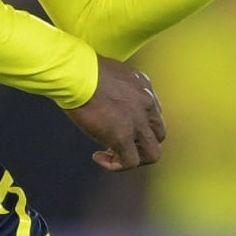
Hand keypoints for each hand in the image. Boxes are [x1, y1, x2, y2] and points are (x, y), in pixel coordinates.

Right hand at [64, 57, 167, 171]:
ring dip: (135, 158)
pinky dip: (116, 165)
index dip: (139, 125)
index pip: (154, 114)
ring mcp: (138, 122)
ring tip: (113, 154)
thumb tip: (109, 98)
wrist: (78, 73)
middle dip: (140, 143)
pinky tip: (99, 157)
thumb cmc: (84, 70)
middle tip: (118, 142)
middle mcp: (147, 105)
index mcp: (145, 88)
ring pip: (152, 153)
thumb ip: (119, 87)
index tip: (120, 125)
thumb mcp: (112, 73)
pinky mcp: (122, 136)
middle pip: (158, 134)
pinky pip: (130, 162)